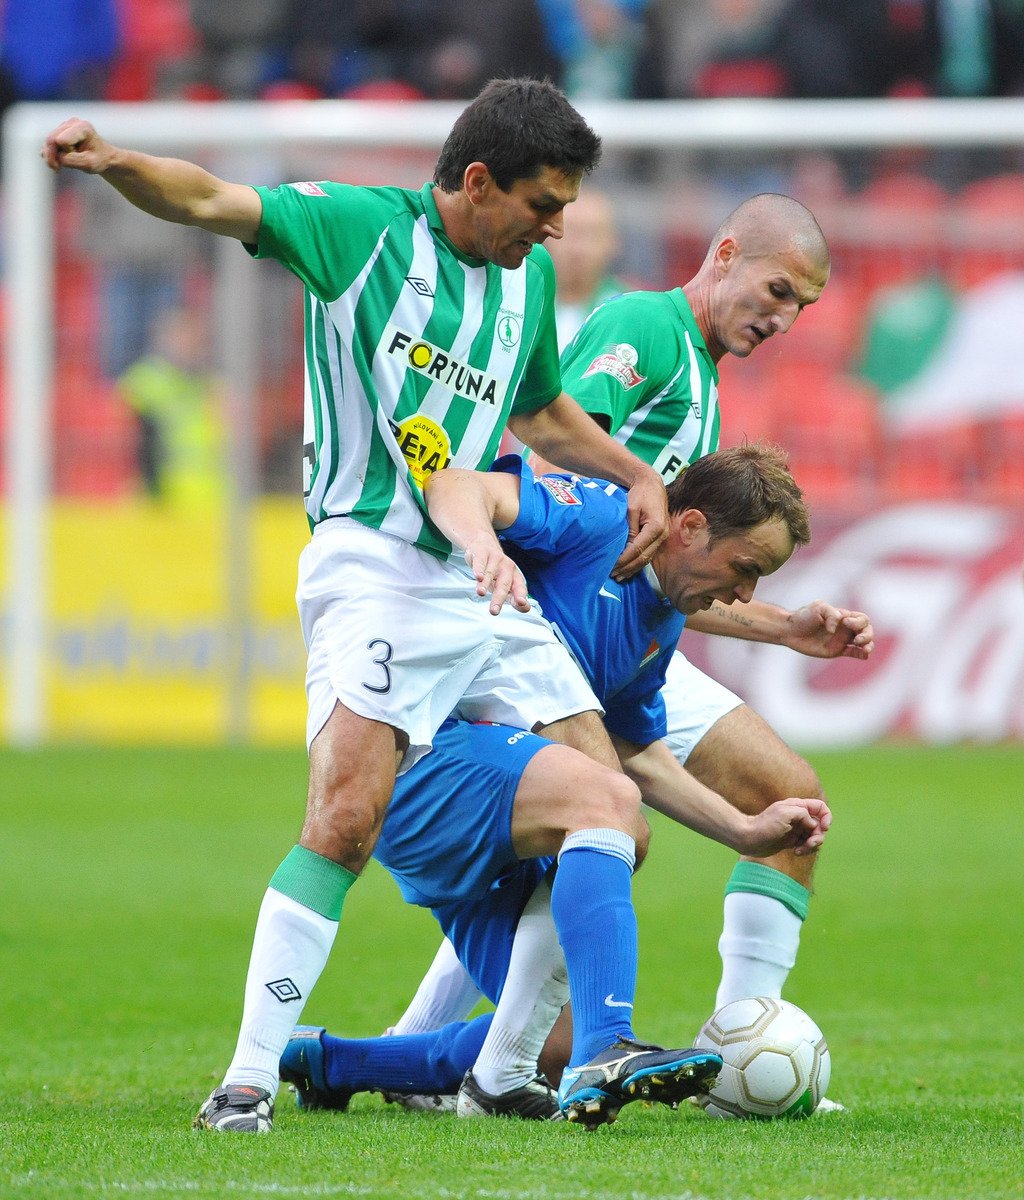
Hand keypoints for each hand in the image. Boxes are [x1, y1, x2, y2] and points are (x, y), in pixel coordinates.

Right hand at [41, 118, 114, 173]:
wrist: (103, 156)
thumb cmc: (99, 160)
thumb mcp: (89, 165)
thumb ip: (71, 160)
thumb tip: (55, 156)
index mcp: (83, 127)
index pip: (62, 141)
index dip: (67, 152)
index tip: (80, 157)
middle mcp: (72, 122)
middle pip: (51, 139)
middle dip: (53, 155)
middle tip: (58, 168)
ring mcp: (65, 125)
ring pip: (47, 141)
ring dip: (51, 156)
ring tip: (59, 166)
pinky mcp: (60, 131)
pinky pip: (47, 143)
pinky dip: (50, 153)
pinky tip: (57, 160)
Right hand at [464, 535, 530, 615]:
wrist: (483, 545)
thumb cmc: (495, 570)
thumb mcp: (504, 584)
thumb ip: (513, 597)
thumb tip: (525, 608)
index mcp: (515, 576)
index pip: (519, 587)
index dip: (520, 595)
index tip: (521, 603)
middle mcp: (507, 567)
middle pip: (503, 584)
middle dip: (498, 598)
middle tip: (494, 611)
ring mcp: (495, 559)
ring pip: (490, 574)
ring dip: (485, 584)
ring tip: (480, 593)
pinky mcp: (482, 553)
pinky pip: (480, 562)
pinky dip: (478, 569)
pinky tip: (477, 576)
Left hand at [611, 467, 667, 581]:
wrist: (652, 485)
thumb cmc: (640, 494)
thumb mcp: (631, 510)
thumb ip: (629, 530)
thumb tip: (624, 548)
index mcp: (656, 527)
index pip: (637, 549)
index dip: (624, 560)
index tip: (611, 566)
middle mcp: (663, 535)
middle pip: (643, 558)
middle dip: (627, 568)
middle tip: (612, 575)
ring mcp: (663, 538)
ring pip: (647, 559)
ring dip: (632, 569)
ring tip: (618, 576)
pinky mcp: (660, 538)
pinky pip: (649, 554)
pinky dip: (638, 563)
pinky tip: (628, 569)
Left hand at [742, 797, 831, 856]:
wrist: (749, 838)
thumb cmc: (765, 825)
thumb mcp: (785, 813)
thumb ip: (803, 814)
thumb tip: (813, 825)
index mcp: (797, 806)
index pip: (820, 807)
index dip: (827, 817)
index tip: (824, 827)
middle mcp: (798, 817)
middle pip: (820, 825)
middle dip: (818, 836)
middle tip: (810, 843)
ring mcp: (795, 829)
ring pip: (814, 837)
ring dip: (812, 845)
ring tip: (800, 850)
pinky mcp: (791, 841)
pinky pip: (806, 845)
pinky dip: (805, 849)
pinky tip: (796, 852)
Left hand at [782, 601, 873, 659]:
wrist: (790, 631)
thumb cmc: (804, 616)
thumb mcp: (818, 608)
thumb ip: (831, 614)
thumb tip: (835, 630)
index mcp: (844, 616)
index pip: (862, 619)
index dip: (858, 622)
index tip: (845, 622)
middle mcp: (845, 628)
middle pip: (867, 630)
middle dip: (867, 635)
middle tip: (858, 640)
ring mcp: (842, 640)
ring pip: (863, 643)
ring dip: (868, 645)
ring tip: (865, 649)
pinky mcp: (836, 651)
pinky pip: (853, 653)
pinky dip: (861, 655)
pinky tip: (864, 656)